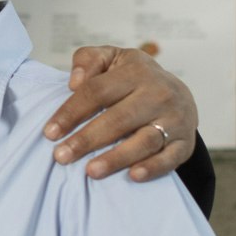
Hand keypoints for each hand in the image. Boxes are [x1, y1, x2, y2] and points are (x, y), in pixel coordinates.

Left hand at [43, 45, 197, 181]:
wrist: (178, 93)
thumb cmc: (133, 79)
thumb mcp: (111, 59)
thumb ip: (88, 60)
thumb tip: (74, 82)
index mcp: (136, 72)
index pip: (97, 91)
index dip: (71, 112)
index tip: (49, 132)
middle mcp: (158, 94)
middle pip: (119, 119)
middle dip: (87, 139)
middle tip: (61, 156)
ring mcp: (175, 119)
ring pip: (144, 140)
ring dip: (116, 158)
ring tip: (90, 171)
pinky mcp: (186, 142)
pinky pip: (170, 157)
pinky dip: (153, 167)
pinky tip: (133, 176)